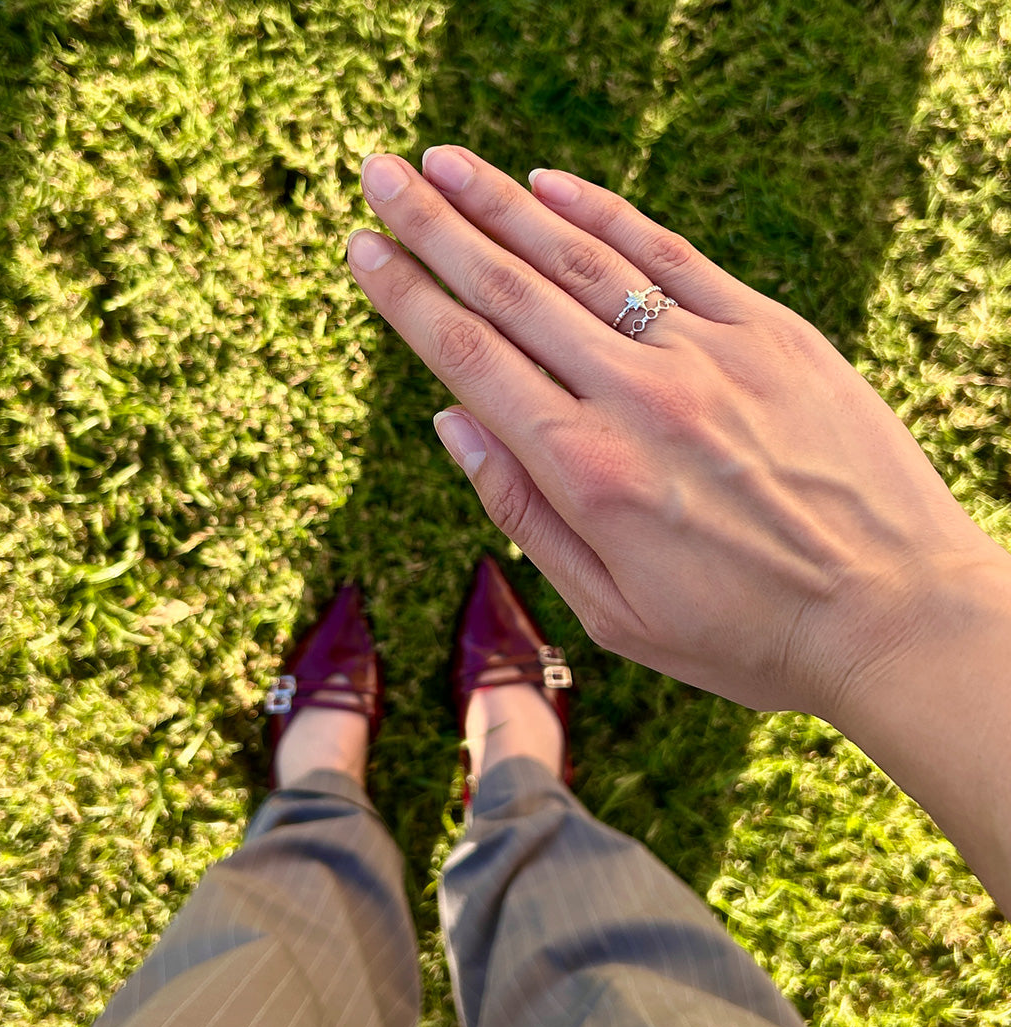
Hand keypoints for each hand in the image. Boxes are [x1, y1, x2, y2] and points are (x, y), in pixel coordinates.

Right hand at [346, 147, 1000, 719]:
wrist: (893, 615)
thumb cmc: (742, 633)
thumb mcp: (610, 611)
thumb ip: (522, 511)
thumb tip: (450, 420)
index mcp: (587, 475)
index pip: (470, 361)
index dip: (406, 297)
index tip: (362, 249)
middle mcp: (637, 400)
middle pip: (512, 292)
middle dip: (432, 226)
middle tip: (379, 172)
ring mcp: (707, 356)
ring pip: (580, 261)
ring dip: (502, 204)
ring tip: (444, 163)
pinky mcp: (771, 333)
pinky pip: (672, 256)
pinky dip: (605, 216)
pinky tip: (551, 183)